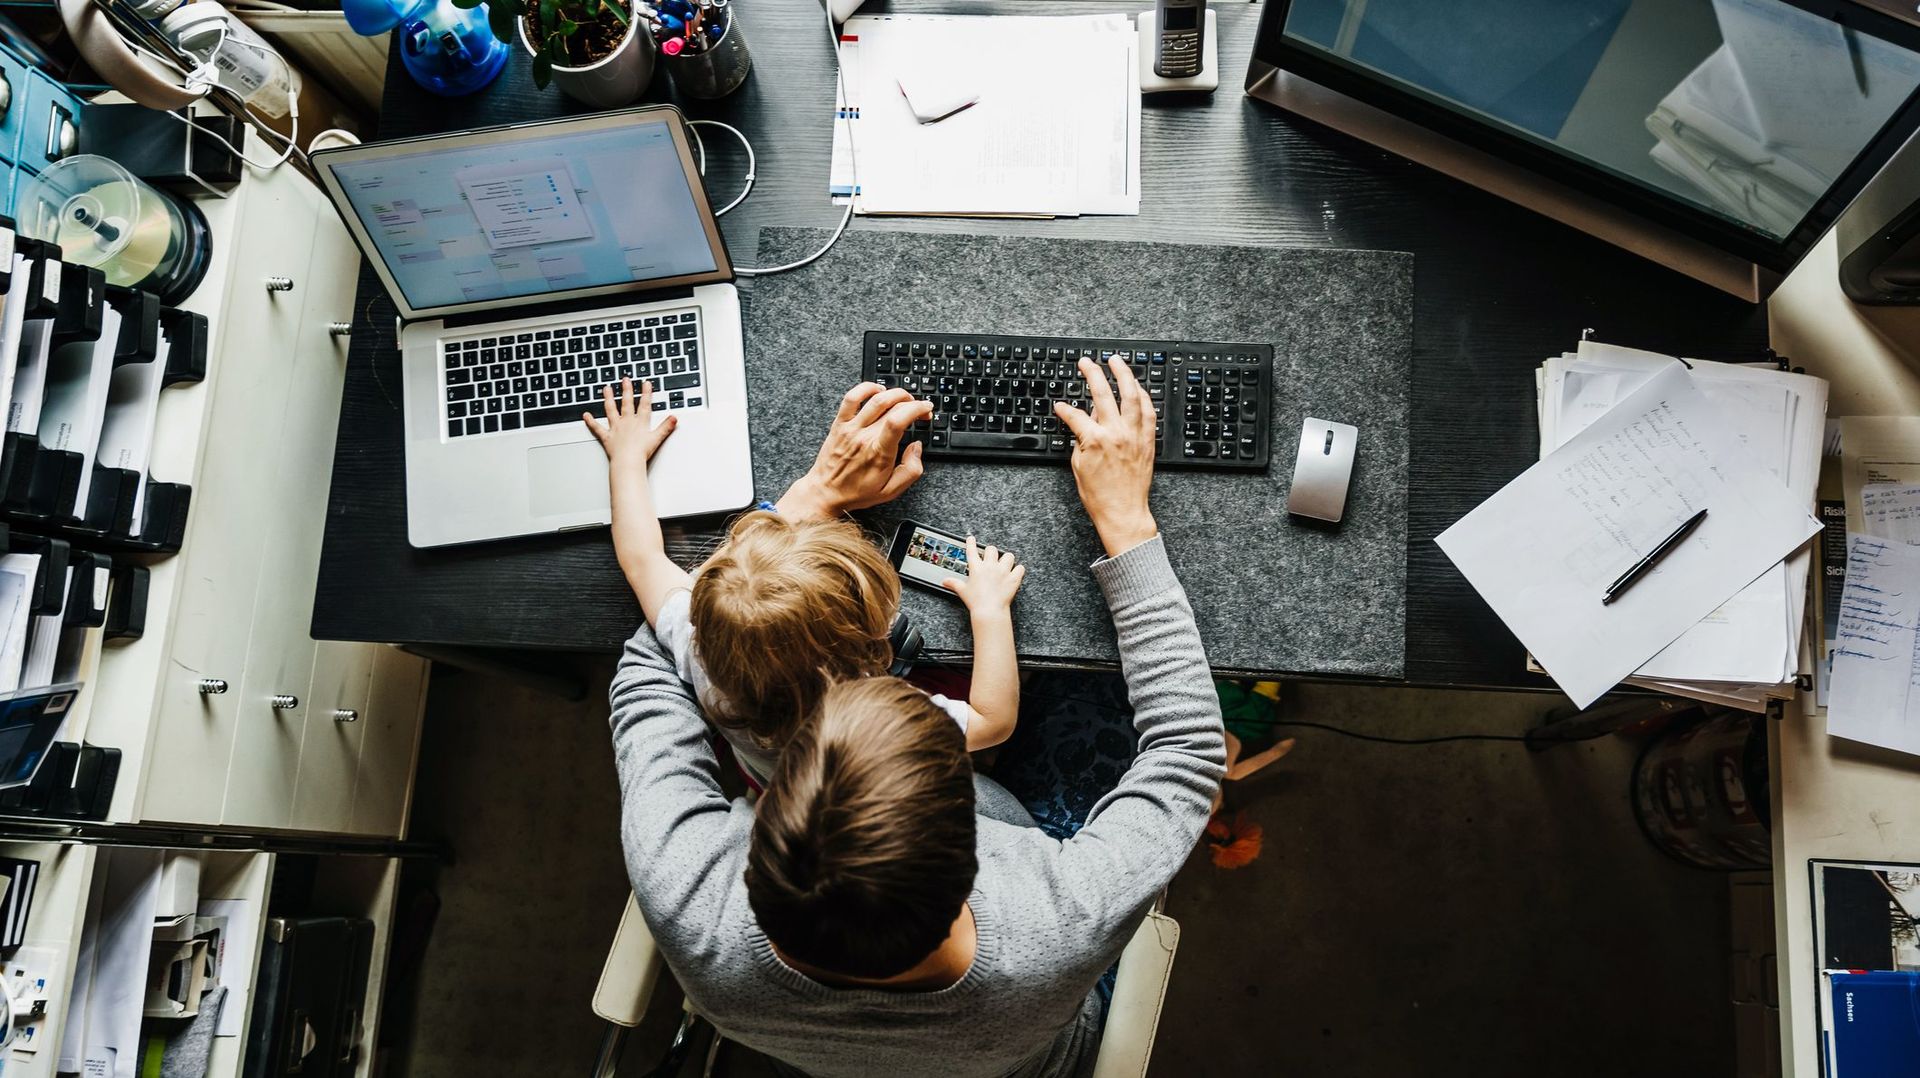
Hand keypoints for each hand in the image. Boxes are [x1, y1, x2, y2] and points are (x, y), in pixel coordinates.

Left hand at [582, 378, 676, 465]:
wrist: (628, 462)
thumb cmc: (641, 453)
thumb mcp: (657, 439)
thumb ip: (666, 427)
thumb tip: (674, 418)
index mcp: (639, 422)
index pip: (644, 404)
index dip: (646, 393)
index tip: (646, 383)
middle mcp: (627, 422)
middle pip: (626, 403)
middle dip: (626, 390)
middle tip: (625, 380)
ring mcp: (616, 428)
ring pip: (611, 410)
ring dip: (608, 399)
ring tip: (607, 389)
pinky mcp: (607, 437)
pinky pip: (597, 428)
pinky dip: (591, 422)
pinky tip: (586, 415)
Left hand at [777, 382, 931, 518]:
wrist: (825, 492)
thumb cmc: (857, 492)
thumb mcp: (891, 491)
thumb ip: (911, 470)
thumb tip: (917, 447)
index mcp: (879, 453)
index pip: (898, 420)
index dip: (916, 409)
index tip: (926, 410)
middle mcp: (864, 437)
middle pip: (892, 407)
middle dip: (913, 403)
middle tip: (920, 410)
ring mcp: (850, 428)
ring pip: (875, 398)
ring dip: (895, 393)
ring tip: (904, 399)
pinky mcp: (840, 424)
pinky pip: (851, 397)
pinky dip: (866, 387)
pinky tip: (878, 390)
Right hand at [942, 536, 1025, 613]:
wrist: (989, 610)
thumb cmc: (975, 601)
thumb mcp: (962, 591)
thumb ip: (954, 583)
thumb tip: (945, 581)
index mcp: (977, 568)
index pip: (972, 550)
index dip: (971, 543)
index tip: (971, 538)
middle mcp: (990, 566)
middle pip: (992, 549)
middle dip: (991, 552)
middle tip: (991, 558)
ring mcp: (1003, 571)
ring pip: (1008, 556)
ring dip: (1007, 559)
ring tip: (1005, 564)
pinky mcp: (1013, 578)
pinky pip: (1020, 568)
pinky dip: (1018, 570)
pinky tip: (1015, 573)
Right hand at [1053, 357, 1158, 557]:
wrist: (1123, 512)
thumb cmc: (1099, 495)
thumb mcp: (1079, 465)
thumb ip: (1081, 439)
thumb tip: (1084, 422)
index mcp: (1094, 440)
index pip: (1075, 415)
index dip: (1064, 409)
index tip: (1060, 405)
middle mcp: (1116, 433)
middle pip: (1103, 393)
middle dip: (1092, 373)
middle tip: (1086, 362)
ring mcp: (1134, 434)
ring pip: (1131, 395)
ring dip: (1123, 374)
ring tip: (1116, 361)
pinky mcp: (1147, 440)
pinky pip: (1148, 411)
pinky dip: (1142, 396)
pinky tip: (1137, 387)